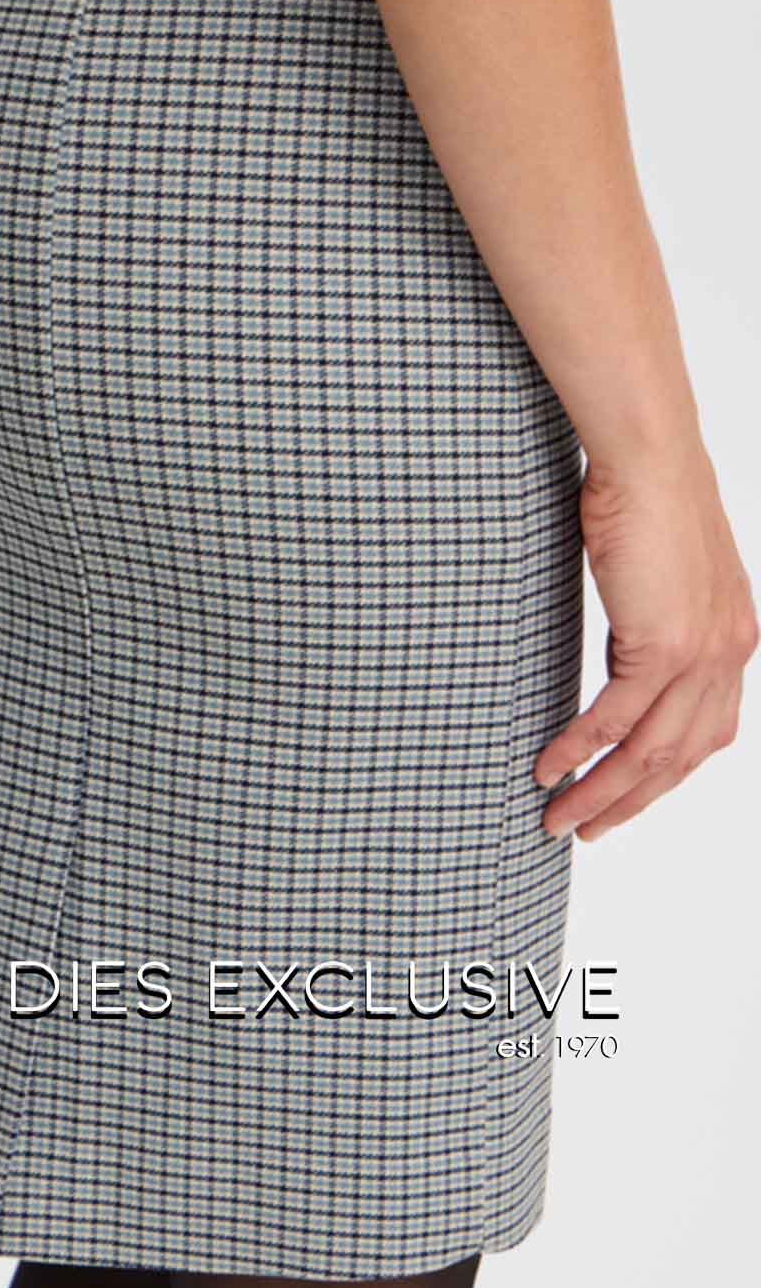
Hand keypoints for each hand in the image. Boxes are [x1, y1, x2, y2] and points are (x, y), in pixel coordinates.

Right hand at [534, 444, 757, 840]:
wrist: (650, 458)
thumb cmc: (645, 497)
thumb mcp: (660, 574)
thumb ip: (654, 620)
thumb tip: (624, 652)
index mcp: (734, 639)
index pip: (705, 731)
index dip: (661, 774)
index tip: (620, 796)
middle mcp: (731, 654)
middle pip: (681, 758)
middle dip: (630, 803)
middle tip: (586, 830)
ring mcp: (703, 653)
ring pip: (651, 752)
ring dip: (602, 793)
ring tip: (560, 817)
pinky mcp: (664, 645)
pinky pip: (617, 720)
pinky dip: (581, 750)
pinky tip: (552, 768)